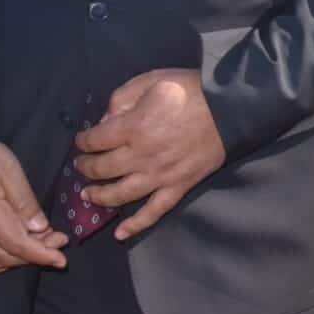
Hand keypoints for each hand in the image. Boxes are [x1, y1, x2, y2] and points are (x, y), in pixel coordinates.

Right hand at [0, 142, 67, 273]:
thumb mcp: (8, 169)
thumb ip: (25, 201)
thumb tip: (40, 228)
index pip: (18, 246)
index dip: (42, 255)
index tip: (61, 259)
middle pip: (7, 257)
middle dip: (35, 255)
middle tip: (55, 241)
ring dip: (16, 260)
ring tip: (36, 244)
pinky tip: (7, 256)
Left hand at [74, 69, 225, 239]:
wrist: (232, 108)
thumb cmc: (191, 90)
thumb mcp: (153, 80)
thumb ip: (123, 96)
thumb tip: (106, 119)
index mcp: (133, 127)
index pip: (95, 140)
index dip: (84, 140)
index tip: (82, 140)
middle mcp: (141, 156)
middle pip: (102, 168)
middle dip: (86, 167)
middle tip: (81, 165)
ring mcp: (160, 175)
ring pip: (120, 194)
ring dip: (99, 196)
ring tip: (88, 194)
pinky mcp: (178, 186)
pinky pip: (153, 212)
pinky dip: (136, 225)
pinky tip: (120, 234)